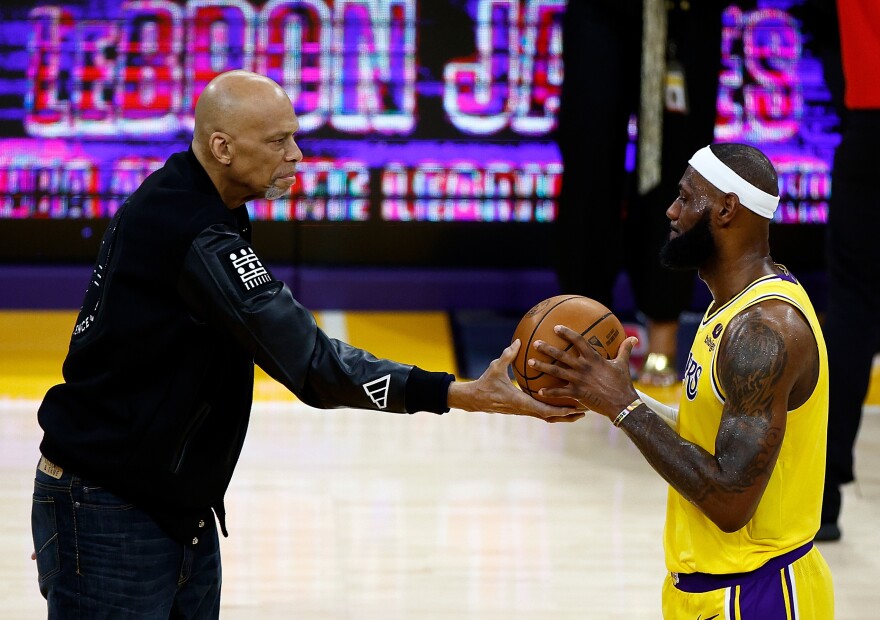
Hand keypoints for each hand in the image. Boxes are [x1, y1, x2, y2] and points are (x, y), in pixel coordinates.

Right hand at [448, 340, 583, 422]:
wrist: (474, 399)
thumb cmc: (485, 383)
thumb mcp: (495, 367)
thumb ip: (508, 355)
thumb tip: (519, 341)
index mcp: (520, 402)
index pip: (544, 409)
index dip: (561, 410)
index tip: (575, 407)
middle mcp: (524, 409)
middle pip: (551, 417)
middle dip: (568, 415)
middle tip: (584, 410)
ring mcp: (523, 411)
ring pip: (547, 417)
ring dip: (562, 416)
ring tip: (578, 412)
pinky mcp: (522, 410)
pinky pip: (541, 412)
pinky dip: (553, 411)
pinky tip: (561, 405)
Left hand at [530, 326, 638, 420]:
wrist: (622, 403)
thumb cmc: (623, 383)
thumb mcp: (623, 364)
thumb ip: (625, 350)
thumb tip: (634, 338)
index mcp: (593, 358)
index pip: (578, 341)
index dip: (567, 333)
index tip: (556, 328)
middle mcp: (583, 367)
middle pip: (561, 355)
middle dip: (547, 348)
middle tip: (535, 343)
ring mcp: (578, 380)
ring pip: (556, 372)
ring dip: (542, 367)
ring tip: (530, 362)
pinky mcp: (576, 393)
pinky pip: (560, 392)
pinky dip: (549, 392)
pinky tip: (539, 391)